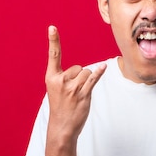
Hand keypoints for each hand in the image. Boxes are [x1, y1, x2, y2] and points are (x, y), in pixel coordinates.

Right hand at [45, 25, 105, 141]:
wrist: (62, 127)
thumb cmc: (60, 107)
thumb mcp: (56, 90)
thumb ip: (65, 78)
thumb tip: (84, 70)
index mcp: (51, 78)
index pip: (53, 55)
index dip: (53, 40)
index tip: (52, 27)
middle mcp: (61, 81)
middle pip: (78, 67)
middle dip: (79, 77)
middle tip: (72, 93)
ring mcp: (72, 88)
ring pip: (87, 73)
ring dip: (87, 82)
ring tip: (79, 95)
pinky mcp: (83, 94)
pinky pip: (94, 78)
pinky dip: (99, 73)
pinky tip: (103, 67)